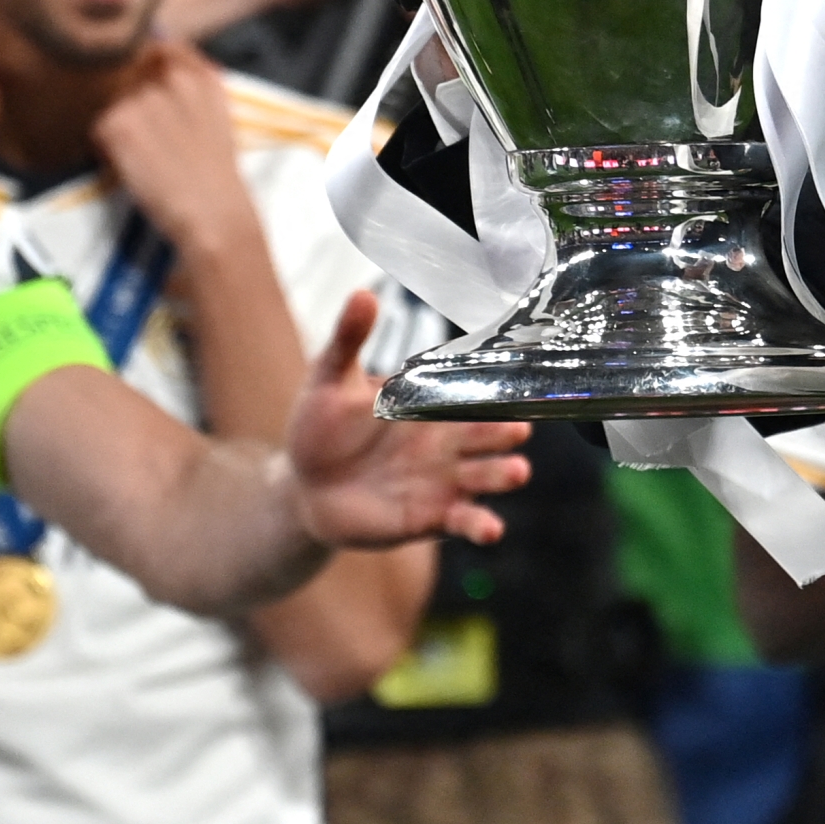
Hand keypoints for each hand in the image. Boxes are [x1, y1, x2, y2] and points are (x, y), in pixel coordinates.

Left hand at [91, 43, 260, 268]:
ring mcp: (145, 100)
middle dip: (129, 97)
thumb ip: (192, 85)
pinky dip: (105, 146)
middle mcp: (175, 79)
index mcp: (204, 77)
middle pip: (131, 73)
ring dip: (117, 122)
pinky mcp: (120, 124)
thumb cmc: (217, 175)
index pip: (162, 46)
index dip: (147, 63)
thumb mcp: (217, 117)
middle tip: (146, 133)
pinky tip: (129, 165)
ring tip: (140, 152)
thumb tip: (160, 54)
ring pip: (113, 101)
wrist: (213, 211)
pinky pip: (98, 126)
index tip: (144, 83)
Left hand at [286, 292, 530, 547]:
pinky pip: (465, 519)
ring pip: (488, 475)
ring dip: (505, 474)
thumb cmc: (320, 427)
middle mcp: (447, 441)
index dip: (496, 387)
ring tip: (517, 471)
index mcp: (431, 403)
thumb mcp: (330, 379)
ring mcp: (444, 480)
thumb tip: (363, 293)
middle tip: (520, 427)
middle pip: (491, 433)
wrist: (303, 487)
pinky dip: (481, 525)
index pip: (472, 390)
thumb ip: (350, 339)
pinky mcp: (433, 516)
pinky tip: (490, 530)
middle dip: (509, 431)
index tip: (521, 379)